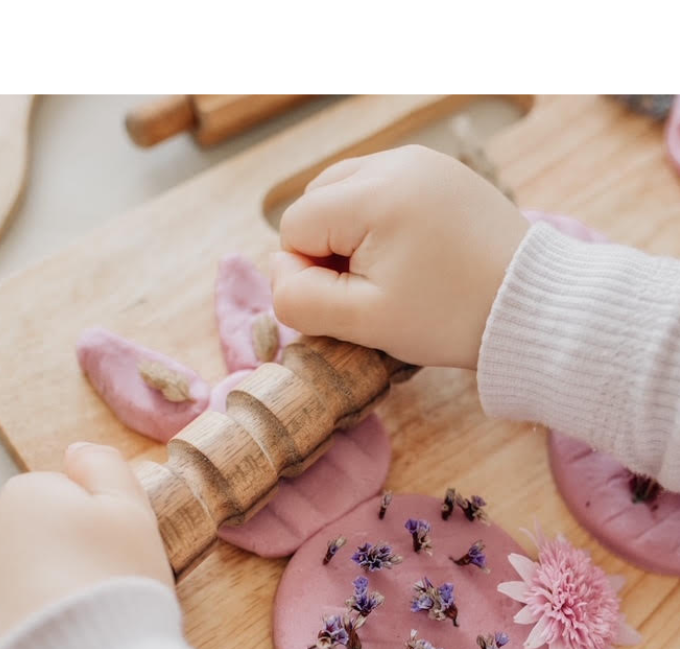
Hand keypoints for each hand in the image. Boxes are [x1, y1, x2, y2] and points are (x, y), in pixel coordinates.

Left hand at [0, 443, 172, 648]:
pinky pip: (3, 630)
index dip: (99, 531)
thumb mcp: (132, 511)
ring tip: (79, 630)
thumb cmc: (112, 585)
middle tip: (102, 596)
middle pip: (39, 542)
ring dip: (44, 601)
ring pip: (18, 586)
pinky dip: (26, 638)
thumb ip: (106, 468)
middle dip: (67, 564)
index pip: (68, 501)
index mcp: (26, 495)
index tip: (116, 559)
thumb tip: (77, 451)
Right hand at [272, 145, 528, 368]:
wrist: (532, 306)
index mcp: (373, 194)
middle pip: (316, 202)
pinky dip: (379, 222)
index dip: (307, 273)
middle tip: (370, 289)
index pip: (293, 227)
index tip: (354, 301)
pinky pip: (381, 189)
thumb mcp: (361, 321)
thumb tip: (280, 271)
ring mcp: (422, 162)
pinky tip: (410, 255)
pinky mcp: (441, 172)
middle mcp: (395, 162)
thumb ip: (299, 299)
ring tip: (389, 272)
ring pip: (345, 192)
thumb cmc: (448, 317)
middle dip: (326, 249)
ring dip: (349, 235)